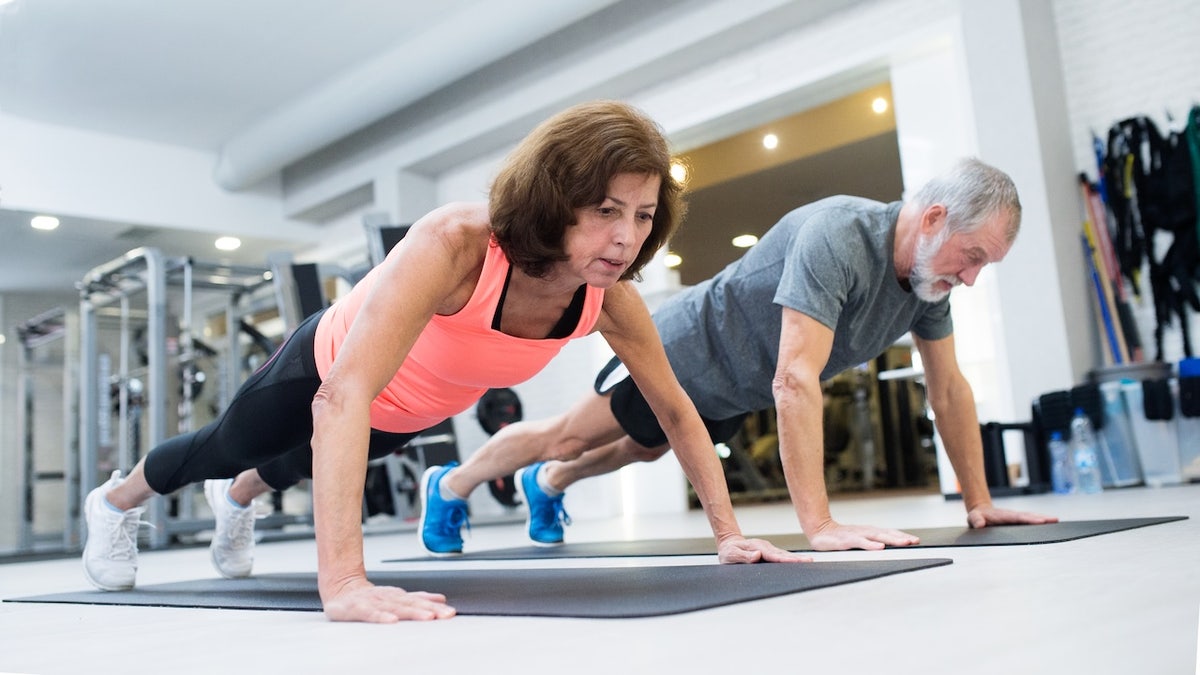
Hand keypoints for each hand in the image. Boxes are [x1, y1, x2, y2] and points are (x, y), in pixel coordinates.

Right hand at [321, 578, 456, 622]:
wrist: (341, 589)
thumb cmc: (370, 597)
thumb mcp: (396, 596)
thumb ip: (418, 598)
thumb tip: (441, 599)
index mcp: (398, 595)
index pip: (419, 601)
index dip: (435, 606)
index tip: (450, 611)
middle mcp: (388, 597)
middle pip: (411, 604)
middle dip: (429, 609)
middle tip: (444, 615)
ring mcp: (373, 601)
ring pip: (395, 607)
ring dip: (412, 612)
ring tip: (427, 617)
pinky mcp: (357, 608)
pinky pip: (370, 613)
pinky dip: (381, 616)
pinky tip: (392, 621)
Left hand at [716, 536, 811, 563]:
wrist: (728, 545)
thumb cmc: (728, 552)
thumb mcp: (730, 554)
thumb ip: (743, 556)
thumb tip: (757, 555)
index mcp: (757, 547)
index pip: (772, 555)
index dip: (784, 559)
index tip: (795, 561)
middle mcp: (764, 547)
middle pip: (782, 554)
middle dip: (796, 558)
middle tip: (809, 562)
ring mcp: (768, 549)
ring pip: (783, 554)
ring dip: (796, 558)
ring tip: (809, 562)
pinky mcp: (769, 552)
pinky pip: (781, 556)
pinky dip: (791, 559)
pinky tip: (799, 563)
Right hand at [805, 520, 920, 550]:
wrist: (819, 530)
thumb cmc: (841, 537)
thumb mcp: (859, 540)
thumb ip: (872, 543)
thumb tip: (889, 547)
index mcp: (870, 532)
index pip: (890, 533)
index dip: (902, 536)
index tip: (916, 540)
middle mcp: (865, 531)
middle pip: (886, 533)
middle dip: (901, 538)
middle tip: (914, 541)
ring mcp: (856, 535)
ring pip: (876, 536)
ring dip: (891, 539)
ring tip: (903, 543)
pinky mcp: (846, 540)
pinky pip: (860, 542)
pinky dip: (871, 544)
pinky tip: (879, 547)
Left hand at [966, 504, 1057, 528]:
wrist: (980, 512)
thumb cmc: (977, 517)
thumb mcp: (973, 518)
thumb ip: (975, 520)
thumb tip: (980, 525)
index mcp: (1003, 515)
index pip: (1018, 518)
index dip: (1029, 519)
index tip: (1040, 520)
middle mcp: (1012, 515)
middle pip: (1028, 516)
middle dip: (1041, 518)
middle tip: (1054, 519)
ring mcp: (1016, 517)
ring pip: (1031, 517)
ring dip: (1043, 518)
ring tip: (1056, 520)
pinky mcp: (1018, 520)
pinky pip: (1030, 520)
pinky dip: (1040, 521)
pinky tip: (1050, 523)